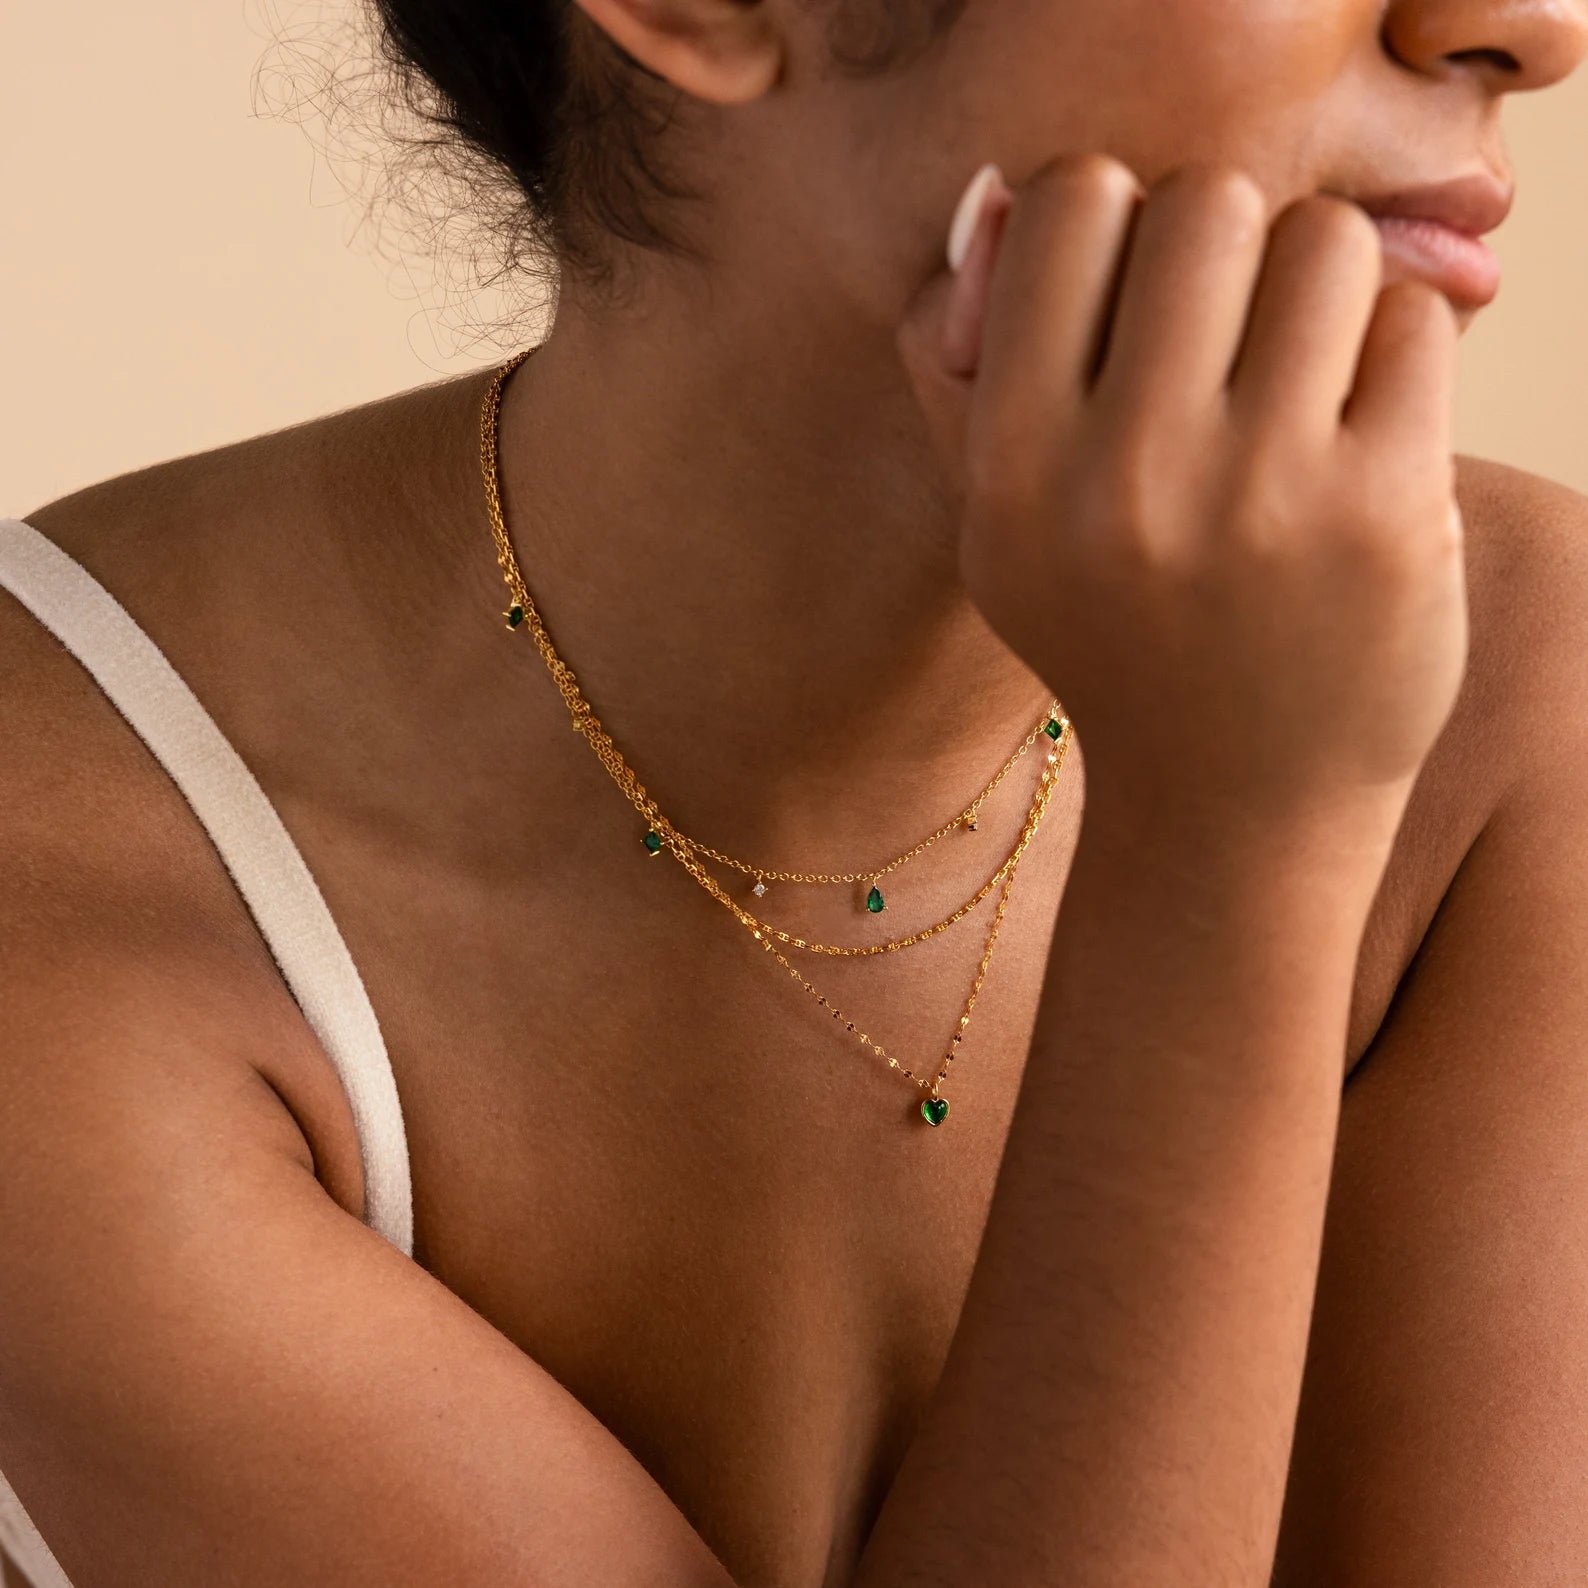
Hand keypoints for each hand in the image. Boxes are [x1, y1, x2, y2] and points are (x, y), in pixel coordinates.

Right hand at [896, 156, 1469, 840]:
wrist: (1230, 799)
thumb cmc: (1116, 636)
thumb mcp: (1001, 527)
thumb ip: (963, 363)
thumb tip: (996, 197)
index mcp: (1013, 470)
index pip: (1068, 201)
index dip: (1109, 221)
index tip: (1126, 298)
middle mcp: (1125, 481)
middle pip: (1202, 201)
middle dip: (1221, 249)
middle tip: (1222, 339)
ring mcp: (1261, 497)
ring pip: (1320, 240)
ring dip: (1316, 292)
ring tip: (1295, 382)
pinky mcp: (1386, 514)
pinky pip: (1410, 321)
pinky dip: (1390, 359)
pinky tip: (1357, 437)